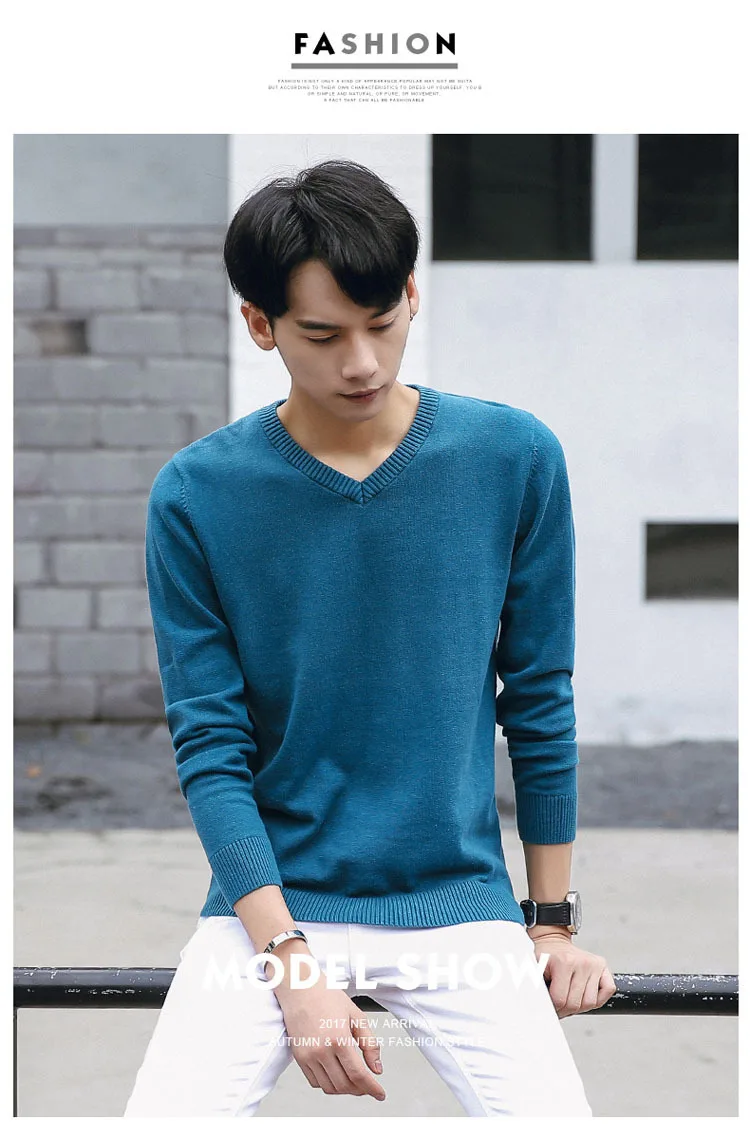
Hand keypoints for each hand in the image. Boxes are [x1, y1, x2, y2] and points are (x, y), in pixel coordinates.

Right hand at [273, 963, 385, 1101]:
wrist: (299, 988)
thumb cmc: (327, 996)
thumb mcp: (356, 1015)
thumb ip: (370, 1044)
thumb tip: (377, 1069)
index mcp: (338, 1038)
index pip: (358, 1075)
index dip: (372, 1088)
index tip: (380, 1094)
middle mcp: (321, 1051)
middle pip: (344, 1085)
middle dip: (360, 1090)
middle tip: (369, 1085)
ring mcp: (308, 1056)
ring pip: (329, 1088)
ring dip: (345, 1090)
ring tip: (354, 1081)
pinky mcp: (299, 1058)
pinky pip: (315, 1082)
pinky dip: (328, 1084)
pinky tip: (337, 1074)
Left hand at [527, 929, 616, 1017]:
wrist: (553, 941)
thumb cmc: (545, 955)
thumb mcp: (534, 968)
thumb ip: (534, 985)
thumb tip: (535, 1004)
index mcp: (564, 962)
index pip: (560, 999)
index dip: (553, 1008)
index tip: (550, 1005)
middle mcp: (582, 962)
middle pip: (575, 1004)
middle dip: (565, 1009)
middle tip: (559, 1005)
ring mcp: (594, 964)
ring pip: (591, 1002)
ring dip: (580, 1006)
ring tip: (570, 998)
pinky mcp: (603, 966)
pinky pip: (608, 990)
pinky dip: (598, 998)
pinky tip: (585, 994)